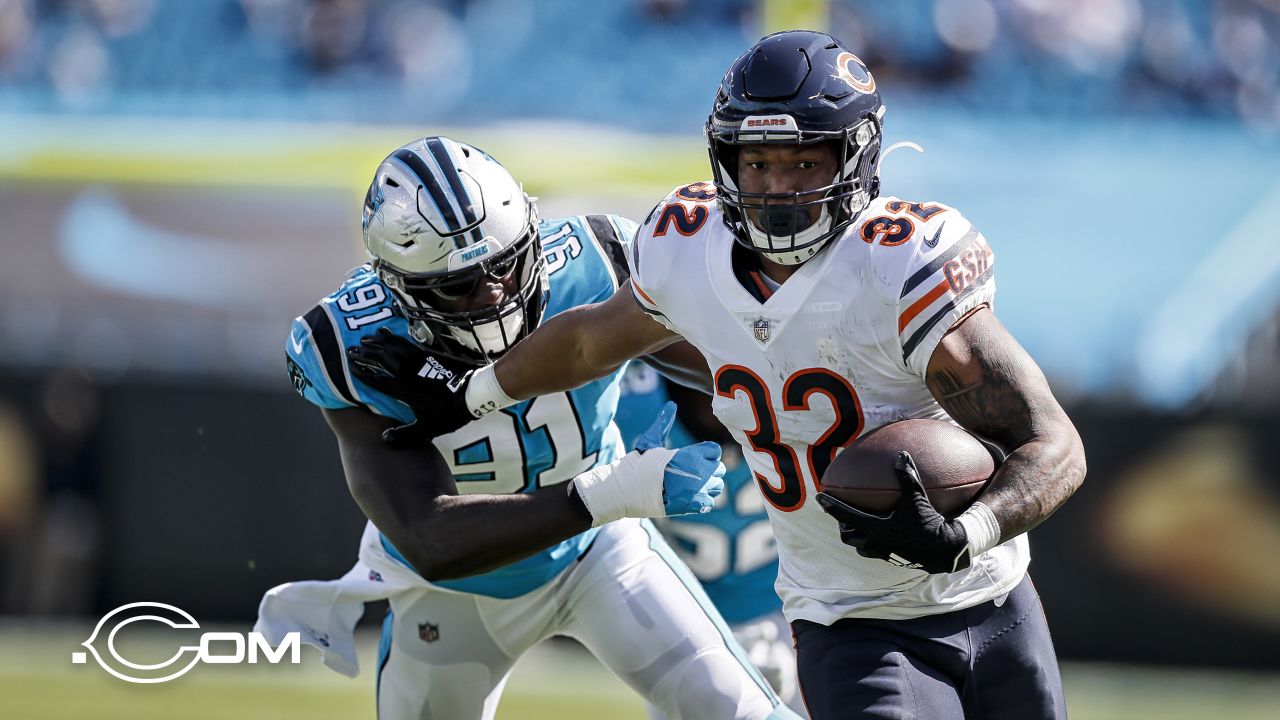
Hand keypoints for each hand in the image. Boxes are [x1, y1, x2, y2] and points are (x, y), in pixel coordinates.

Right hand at [346, 328, 474, 446]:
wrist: (471, 393)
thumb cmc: (448, 413)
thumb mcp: (427, 429)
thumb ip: (405, 434)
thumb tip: (385, 439)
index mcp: (405, 390)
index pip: (379, 380)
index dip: (364, 374)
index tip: (350, 367)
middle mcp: (408, 373)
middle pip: (383, 359)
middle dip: (366, 353)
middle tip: (350, 348)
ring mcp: (417, 361)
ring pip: (393, 347)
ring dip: (378, 341)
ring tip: (365, 337)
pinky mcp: (427, 355)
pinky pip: (406, 343)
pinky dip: (394, 337)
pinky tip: (387, 332)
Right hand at [572, 402, 725, 525]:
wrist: (628, 489)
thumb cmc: (639, 464)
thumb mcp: (651, 440)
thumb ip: (664, 423)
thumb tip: (671, 404)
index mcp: (691, 454)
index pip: (715, 450)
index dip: (707, 453)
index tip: (696, 457)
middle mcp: (699, 471)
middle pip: (719, 468)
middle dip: (709, 469)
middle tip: (693, 472)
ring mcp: (698, 489)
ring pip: (717, 486)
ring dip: (708, 485)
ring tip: (693, 486)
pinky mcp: (693, 505)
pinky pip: (709, 502)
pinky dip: (702, 502)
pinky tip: (690, 498)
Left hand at [815, 451, 969, 573]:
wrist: (945, 551)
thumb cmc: (930, 523)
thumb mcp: (917, 498)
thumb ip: (907, 476)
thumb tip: (901, 454)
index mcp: (874, 528)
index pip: (845, 515)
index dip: (831, 506)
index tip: (820, 497)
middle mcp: (874, 543)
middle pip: (847, 535)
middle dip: (842, 524)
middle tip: (841, 514)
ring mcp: (883, 554)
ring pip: (860, 546)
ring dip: (856, 535)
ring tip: (859, 525)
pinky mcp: (894, 559)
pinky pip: (875, 551)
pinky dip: (873, 541)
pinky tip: (884, 533)